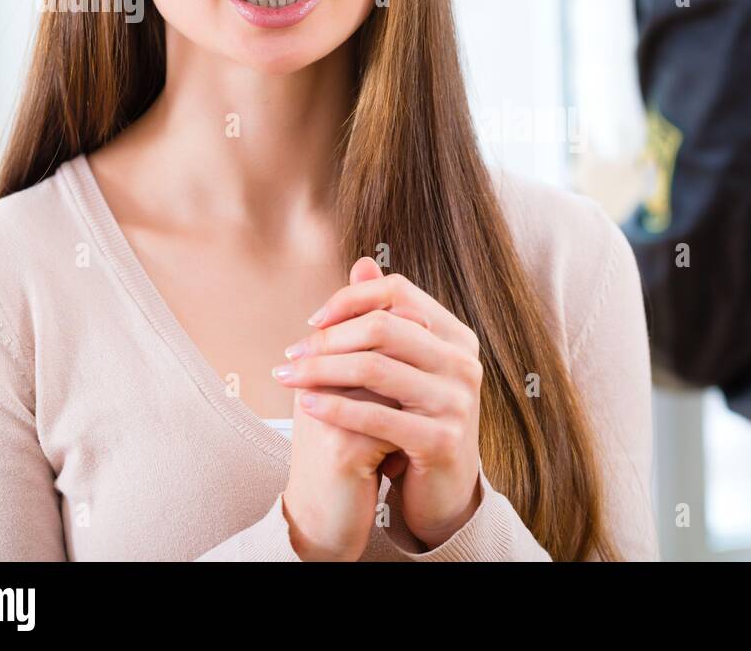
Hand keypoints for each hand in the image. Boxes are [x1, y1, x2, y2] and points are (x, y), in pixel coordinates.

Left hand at [278, 258, 483, 549]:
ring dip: (321, 371)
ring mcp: (457, 401)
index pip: (399, 292)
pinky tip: (307, 405)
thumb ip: (386, 316)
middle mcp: (463, 362)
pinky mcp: (441, 440)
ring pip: (375, 369)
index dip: (351, 299)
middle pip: (383, 327)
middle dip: (328, 338)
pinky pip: (377, 416)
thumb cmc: (415, 420)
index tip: (313, 320)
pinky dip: (336, 407)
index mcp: (456, 336)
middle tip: (291, 353)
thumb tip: (362, 262)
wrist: (441, 488)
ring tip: (287, 378)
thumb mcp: (403, 366)